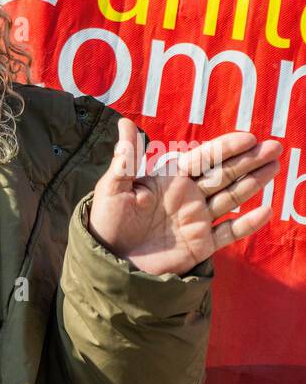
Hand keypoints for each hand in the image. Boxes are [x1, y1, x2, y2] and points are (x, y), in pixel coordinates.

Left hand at [87, 118, 281, 275]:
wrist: (110, 261)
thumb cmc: (108, 220)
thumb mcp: (113, 187)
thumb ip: (125, 158)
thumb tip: (125, 122)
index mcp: (170, 179)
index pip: (203, 158)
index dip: (226, 148)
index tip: (249, 138)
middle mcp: (188, 196)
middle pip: (224, 174)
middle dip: (249, 160)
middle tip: (276, 146)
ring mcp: (197, 220)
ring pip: (231, 198)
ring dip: (254, 183)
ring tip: (275, 167)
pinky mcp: (200, 245)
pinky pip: (228, 233)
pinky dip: (247, 224)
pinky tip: (265, 211)